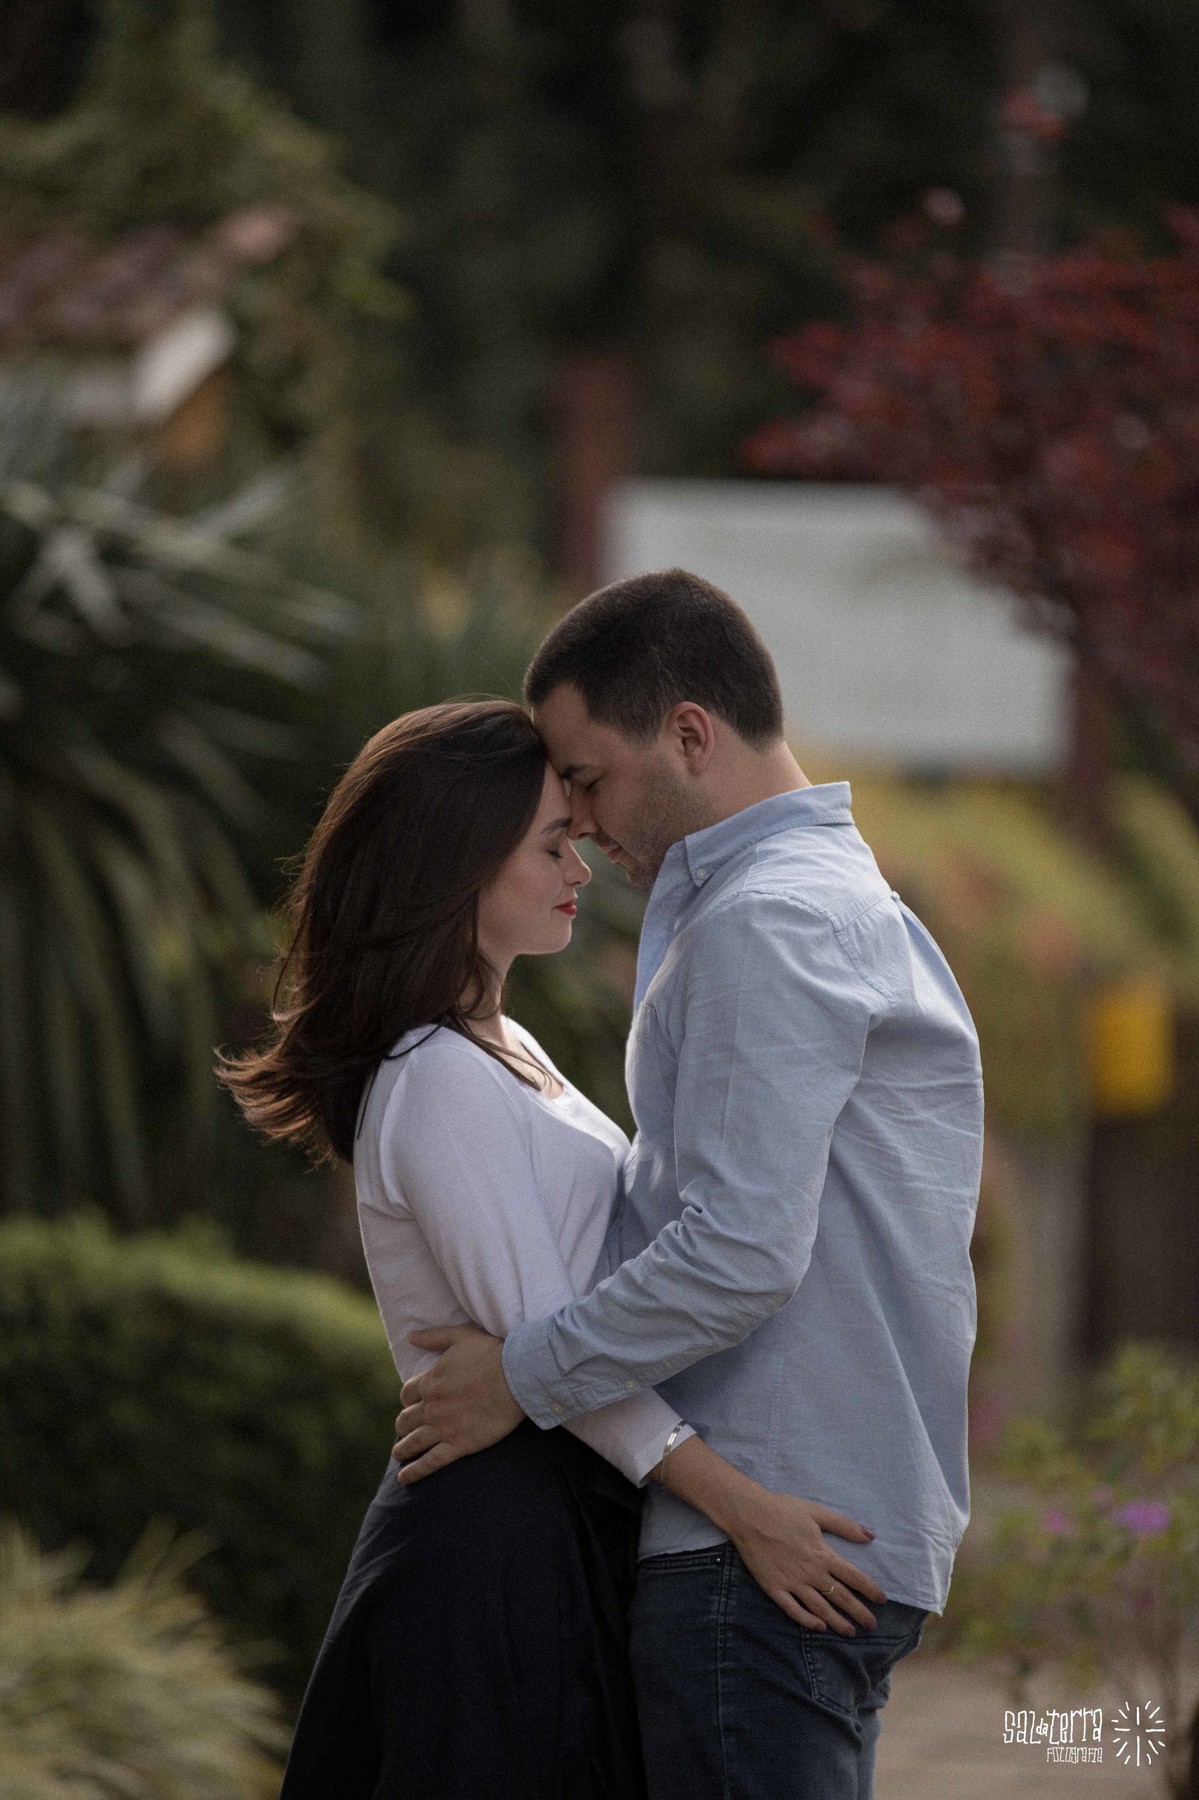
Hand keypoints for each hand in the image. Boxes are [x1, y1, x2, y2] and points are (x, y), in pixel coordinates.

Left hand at [391, 1325, 525, 1482]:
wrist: (518, 1376)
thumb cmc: (492, 1353)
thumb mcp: (460, 1336)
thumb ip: (434, 1337)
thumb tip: (411, 1337)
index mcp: (430, 1381)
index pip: (407, 1394)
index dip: (407, 1400)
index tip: (412, 1404)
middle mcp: (432, 1406)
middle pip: (406, 1420)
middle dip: (403, 1425)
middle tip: (405, 1430)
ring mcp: (444, 1427)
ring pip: (413, 1442)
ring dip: (403, 1449)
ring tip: (399, 1454)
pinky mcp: (459, 1445)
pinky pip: (430, 1462)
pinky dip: (414, 1471)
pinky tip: (404, 1478)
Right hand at [725, 1487, 887, 1636]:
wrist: (749, 1515)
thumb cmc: (783, 1510)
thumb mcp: (817, 1512)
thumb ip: (844, 1526)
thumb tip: (870, 1536)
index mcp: (823, 1555)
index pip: (854, 1577)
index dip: (870, 1590)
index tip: (882, 1601)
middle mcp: (811, 1573)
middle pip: (840, 1597)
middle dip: (859, 1612)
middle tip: (872, 1626)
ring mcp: (792, 1583)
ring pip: (820, 1608)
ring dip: (837, 1622)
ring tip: (850, 1632)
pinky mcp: (774, 1588)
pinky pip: (793, 1610)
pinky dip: (807, 1621)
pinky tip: (819, 1627)